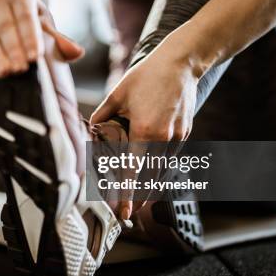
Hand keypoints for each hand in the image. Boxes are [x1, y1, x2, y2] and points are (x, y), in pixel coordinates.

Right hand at [0, 0, 83, 77]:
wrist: (11, 5)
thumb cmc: (33, 18)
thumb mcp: (47, 23)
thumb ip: (60, 39)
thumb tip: (77, 52)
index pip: (25, 16)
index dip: (30, 37)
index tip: (35, 56)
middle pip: (5, 26)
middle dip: (13, 49)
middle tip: (20, 68)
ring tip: (5, 73)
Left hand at [91, 42, 200, 218]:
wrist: (183, 62)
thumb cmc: (147, 75)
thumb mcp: (118, 93)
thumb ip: (102, 116)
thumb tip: (90, 130)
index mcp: (144, 131)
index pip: (133, 170)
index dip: (127, 193)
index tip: (123, 211)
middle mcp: (164, 138)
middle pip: (150, 177)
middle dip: (139, 197)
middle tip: (127, 212)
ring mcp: (177, 137)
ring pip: (162, 169)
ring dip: (150, 185)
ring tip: (137, 199)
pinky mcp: (185, 133)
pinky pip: (170, 157)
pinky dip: (160, 169)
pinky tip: (151, 174)